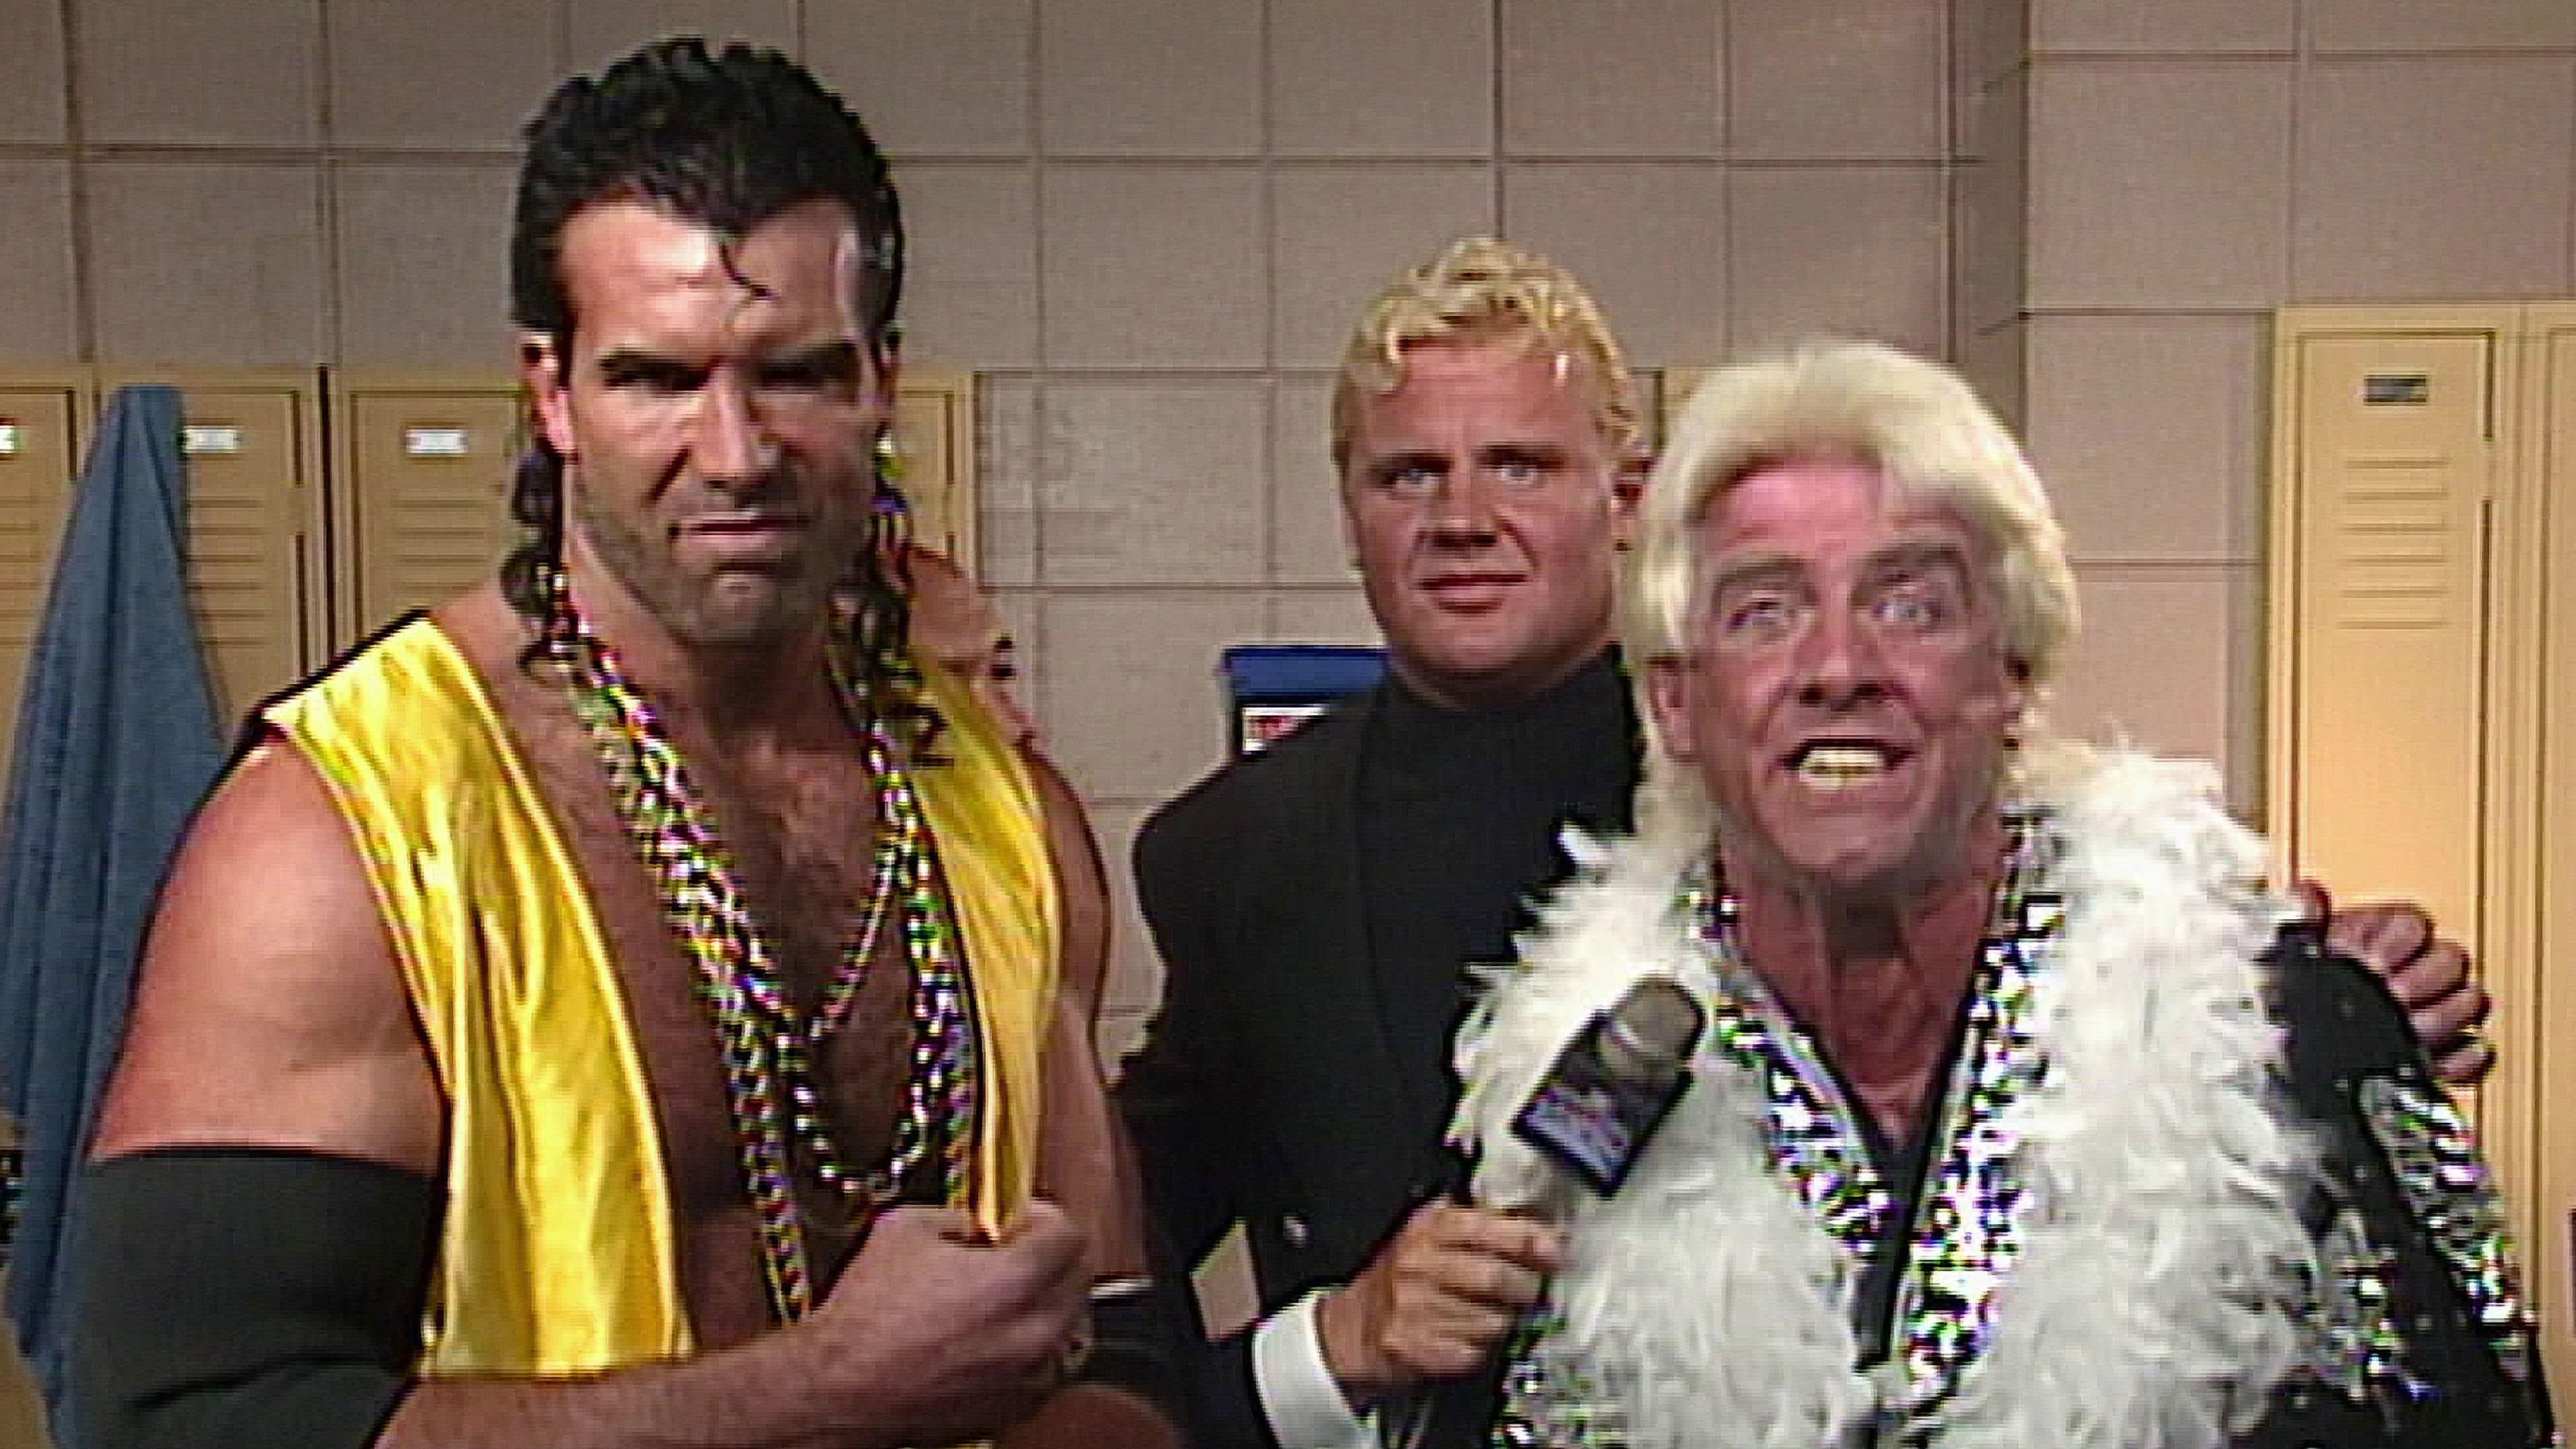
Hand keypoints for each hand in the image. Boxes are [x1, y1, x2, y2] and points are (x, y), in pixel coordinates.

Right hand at [804, 1201, 1091, 1444]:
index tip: (1021, 1218)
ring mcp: (1030, 1373)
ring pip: (1071, 1325)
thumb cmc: (867, 1324)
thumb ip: (956, 1215)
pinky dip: (1034, 1348)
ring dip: (1048, 1303)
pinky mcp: (1016, 1406)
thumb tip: (972, 1224)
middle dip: (1050, 1258)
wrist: (843, 1389)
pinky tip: (997, 1336)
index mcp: (1017, 1280)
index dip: (1041, 1217)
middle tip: (1014, 1251)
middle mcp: (1035, 1330)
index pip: (1070, 1234)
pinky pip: (1049, 1367)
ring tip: (1007, 1295)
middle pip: (1079, 1277)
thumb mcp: (906, 1229)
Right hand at [1315, 1202, 1562, 1408]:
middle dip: (1526, 1288)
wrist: (1354, 1328)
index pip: (1491, 1227)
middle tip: (1530, 1291)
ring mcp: (1415, 1307)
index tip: (1554, 1252)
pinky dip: (1482, 1349)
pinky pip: (1475, 1352)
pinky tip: (1470, 1337)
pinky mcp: (1416, 1347)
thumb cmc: (1403, 1280)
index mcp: (1430, 1227)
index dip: (1531, 1240)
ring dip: (1505, 1323)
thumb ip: (1483, 1224)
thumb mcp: (1433, 1234)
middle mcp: (1420, 1263)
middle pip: (1498, 1277)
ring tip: (1493, 1316)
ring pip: (1493, 1320)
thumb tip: (1545, 1231)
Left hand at [2293, 881, 2492, 1086]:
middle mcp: (2416, 967)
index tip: (2371, 960)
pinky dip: (2458, 1061)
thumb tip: (2307, 897)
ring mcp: (2436, 1007)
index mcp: (2380, 935)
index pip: (2414, 923)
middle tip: (2390, 995)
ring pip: (2470, 1001)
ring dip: (2439, 1018)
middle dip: (2421, 979)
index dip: (2396, 941)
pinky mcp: (2444, 1053)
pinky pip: (2474, 1054)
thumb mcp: (2288, 952)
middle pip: (2452, 959)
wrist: (2292, 1042)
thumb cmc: (2297, 989)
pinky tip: (2429, 1062)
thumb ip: (2295, 919)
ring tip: (2401, 1030)